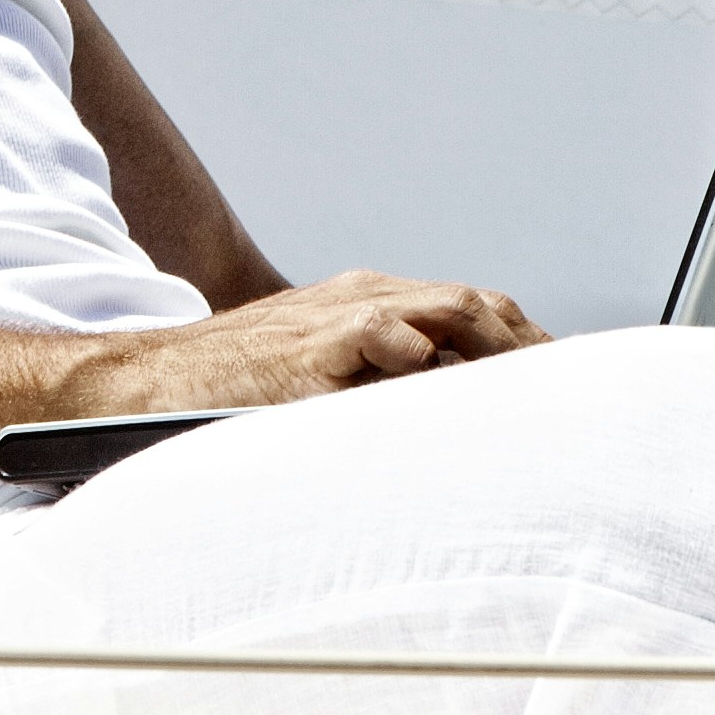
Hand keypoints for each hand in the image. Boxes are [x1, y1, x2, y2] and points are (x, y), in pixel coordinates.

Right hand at [59, 269, 544, 416]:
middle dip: (531, 352)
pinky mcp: (312, 351)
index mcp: (369, 303)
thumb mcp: (314, 371)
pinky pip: (388, 340)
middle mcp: (364, 300)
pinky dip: (427, 365)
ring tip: (528, 398)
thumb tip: (442, 414)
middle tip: (569, 400)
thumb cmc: (226, 388)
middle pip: (478, 307)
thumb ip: (377, 380)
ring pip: (450, 313)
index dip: (526, 346)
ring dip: (497, 354)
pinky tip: (452, 399)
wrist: (145, 383)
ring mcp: (339, 321)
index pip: (475, 311)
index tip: (564, 385)